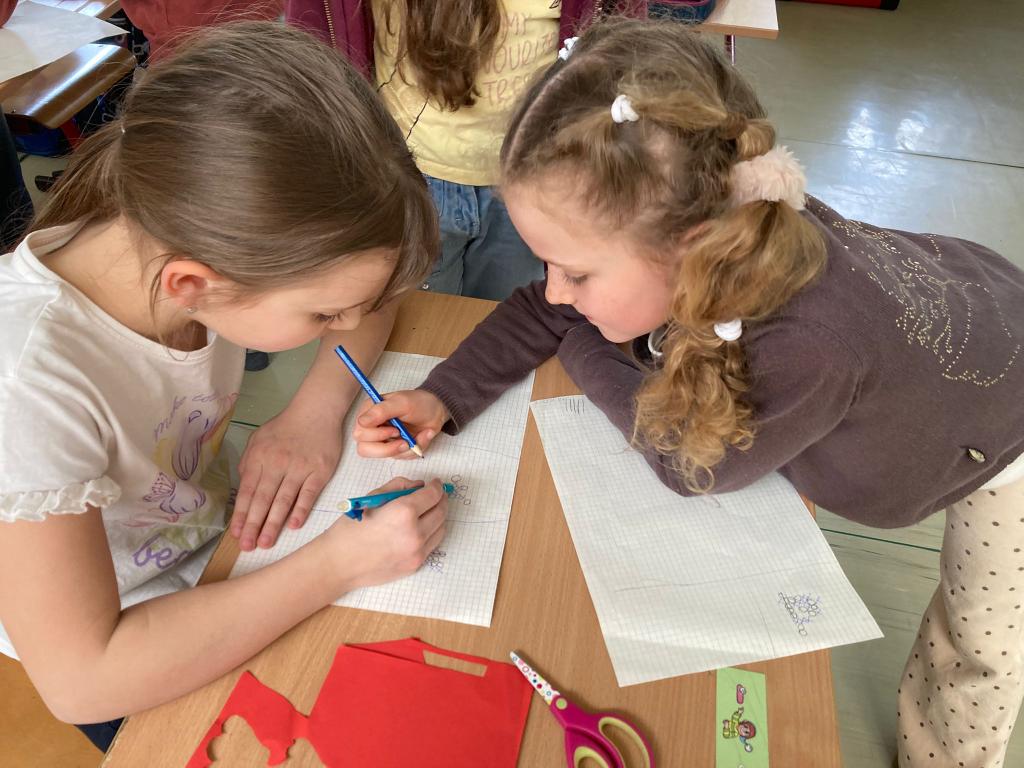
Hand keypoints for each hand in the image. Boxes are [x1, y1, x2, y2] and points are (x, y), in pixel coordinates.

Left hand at [231, 406, 342, 550]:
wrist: (316, 411)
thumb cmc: (285, 427)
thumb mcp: (258, 439)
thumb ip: (249, 463)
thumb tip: (243, 488)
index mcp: (259, 458)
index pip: (247, 491)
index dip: (241, 514)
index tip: (236, 534)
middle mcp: (276, 464)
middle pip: (262, 500)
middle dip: (253, 525)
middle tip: (248, 546)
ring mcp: (299, 469)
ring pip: (283, 500)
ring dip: (273, 524)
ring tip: (266, 542)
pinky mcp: (319, 471)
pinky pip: (308, 494)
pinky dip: (300, 510)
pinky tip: (293, 526)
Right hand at [324, 477, 447, 589]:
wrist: (339, 563)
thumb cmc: (351, 528)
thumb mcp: (372, 498)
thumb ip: (399, 486)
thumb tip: (419, 485)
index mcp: (404, 512)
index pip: (433, 495)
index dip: (436, 486)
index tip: (435, 483)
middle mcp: (415, 533)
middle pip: (441, 512)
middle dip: (441, 500)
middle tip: (435, 495)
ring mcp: (417, 552)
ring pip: (441, 529)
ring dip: (438, 517)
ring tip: (428, 512)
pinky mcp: (415, 565)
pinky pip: (432, 545)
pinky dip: (431, 533)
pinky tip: (420, 528)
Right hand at [352, 390, 448, 458]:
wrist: (436, 410)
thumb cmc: (418, 403)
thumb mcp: (402, 402)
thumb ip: (380, 411)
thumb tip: (361, 422)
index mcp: (369, 413)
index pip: (360, 433)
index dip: (377, 435)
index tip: (396, 429)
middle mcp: (372, 428)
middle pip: (365, 449)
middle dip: (389, 448)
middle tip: (405, 439)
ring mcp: (383, 440)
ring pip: (383, 456)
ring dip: (404, 450)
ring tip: (416, 438)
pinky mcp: (395, 448)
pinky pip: (400, 457)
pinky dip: (414, 449)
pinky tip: (421, 437)